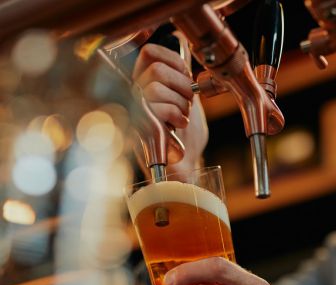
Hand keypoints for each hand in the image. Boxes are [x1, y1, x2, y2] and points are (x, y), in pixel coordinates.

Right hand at [132, 43, 208, 173]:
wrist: (184, 167)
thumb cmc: (186, 138)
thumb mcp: (187, 101)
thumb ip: (183, 79)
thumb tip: (186, 56)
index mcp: (145, 84)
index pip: (150, 53)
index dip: (173, 60)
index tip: (187, 76)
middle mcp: (134, 95)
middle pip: (155, 69)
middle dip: (182, 86)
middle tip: (187, 104)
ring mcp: (134, 112)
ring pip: (155, 87)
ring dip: (180, 103)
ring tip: (183, 118)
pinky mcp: (138, 129)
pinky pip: (156, 108)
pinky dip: (175, 115)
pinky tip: (178, 125)